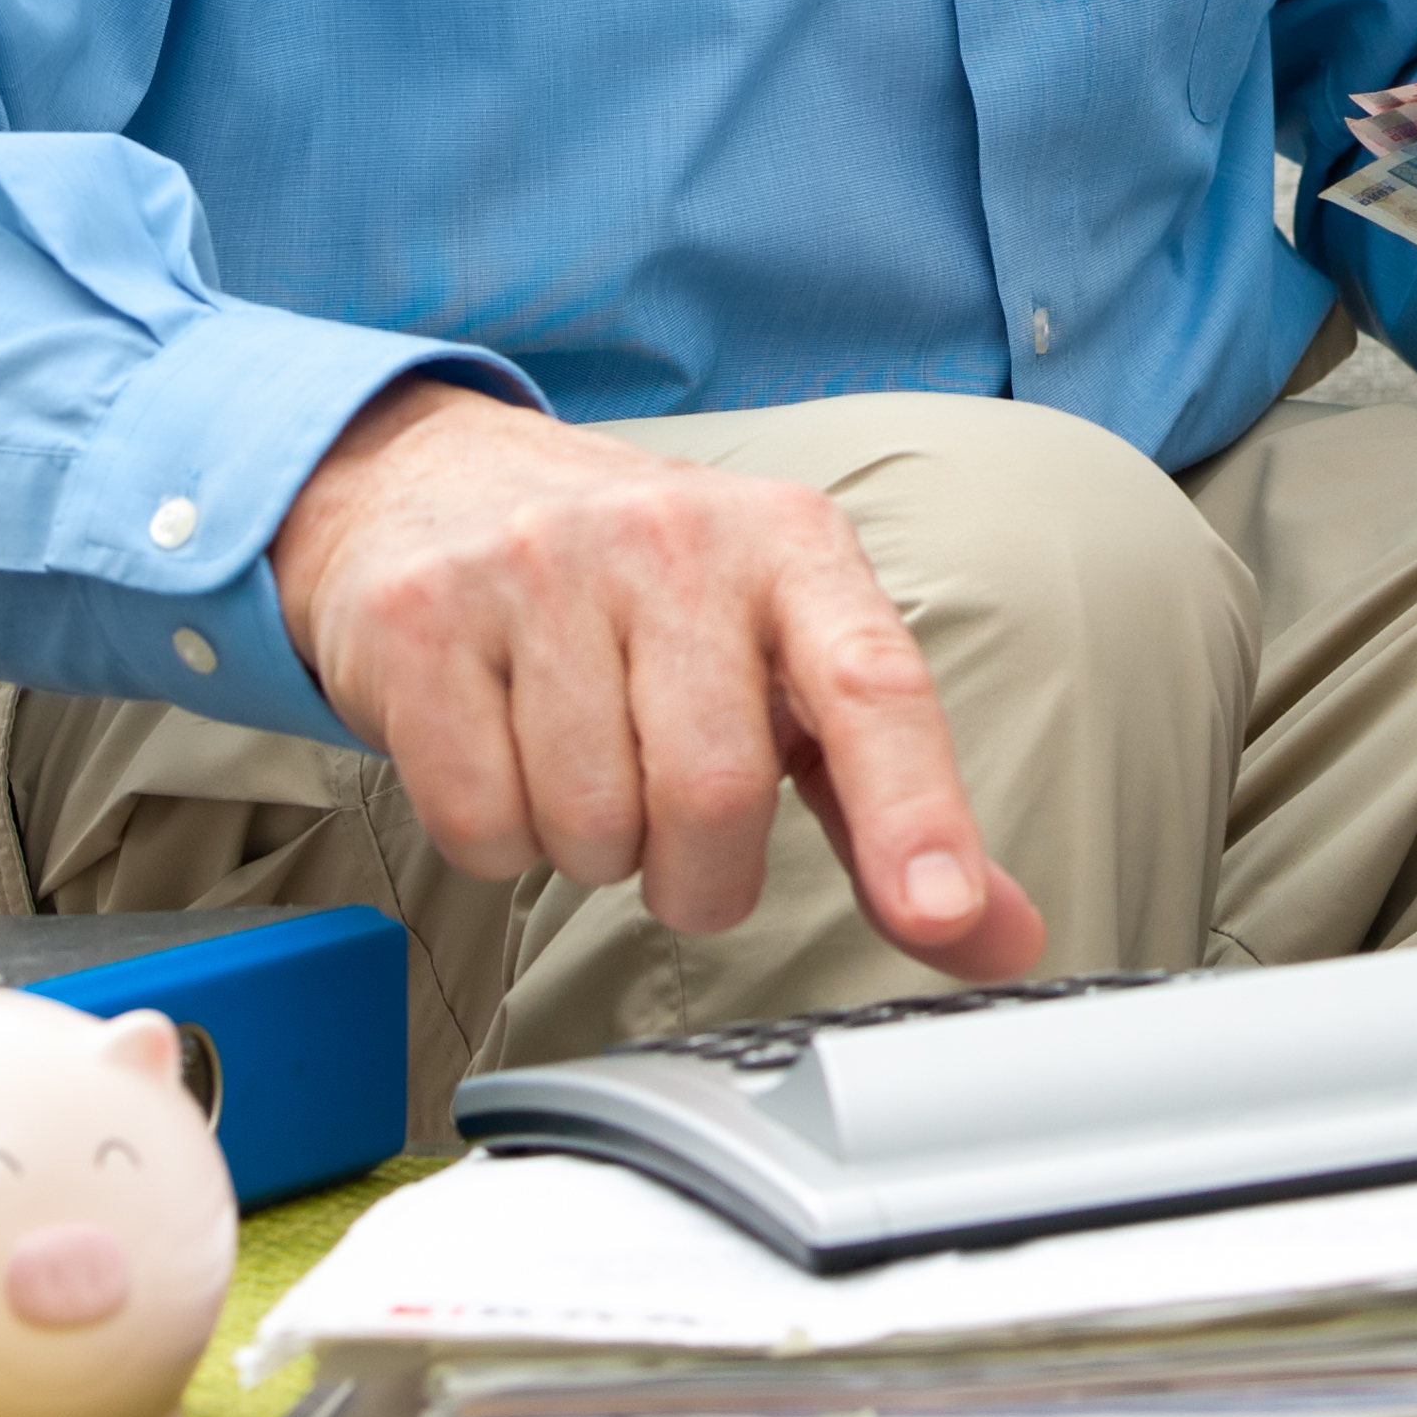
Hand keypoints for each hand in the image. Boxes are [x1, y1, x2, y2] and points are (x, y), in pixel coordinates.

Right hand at [269, 382, 1046, 975]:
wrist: (437, 483)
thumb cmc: (640, 593)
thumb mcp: (781, 654)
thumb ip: (888, 794)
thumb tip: (996, 933)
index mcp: (789, 544)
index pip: (873, 683)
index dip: (916, 812)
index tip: (941, 914)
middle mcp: (672, 538)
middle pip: (716, 793)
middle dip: (702, 874)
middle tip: (679, 836)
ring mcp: (536, 569)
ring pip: (590, 825)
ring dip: (595, 852)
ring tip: (586, 767)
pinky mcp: (420, 622)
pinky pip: (480, 822)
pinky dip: (499, 839)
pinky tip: (505, 756)